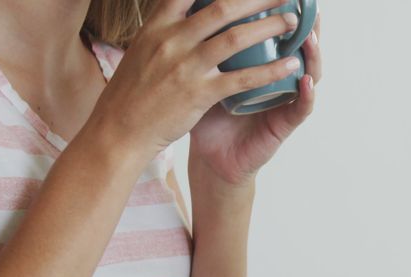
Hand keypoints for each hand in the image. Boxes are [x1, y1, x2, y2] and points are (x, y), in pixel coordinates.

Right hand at [84, 0, 300, 166]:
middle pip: (222, 7)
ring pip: (236, 38)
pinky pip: (242, 79)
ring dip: (269, 26)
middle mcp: (172, 40)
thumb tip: (184, 10)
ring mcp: (185, 67)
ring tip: (292, 21)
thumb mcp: (142, 49)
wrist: (118, 130)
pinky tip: (290, 65)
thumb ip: (166, 29)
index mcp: (157, 26)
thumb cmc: (132, 92)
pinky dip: (269, 70)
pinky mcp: (198, 94)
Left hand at [189, 14, 321, 186]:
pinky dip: (306, 95)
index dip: (285, 16)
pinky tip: (305, 80)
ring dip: (312, 56)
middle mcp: (279, 80)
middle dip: (309, 27)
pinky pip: (301, 108)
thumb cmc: (205, 114)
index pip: (280, 35)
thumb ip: (202, 46)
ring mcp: (285, 101)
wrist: (209, 156)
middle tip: (309, 7)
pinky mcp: (284, 125)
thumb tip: (189, 10)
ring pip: (310, 74)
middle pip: (301, 48)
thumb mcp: (204, 74)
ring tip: (310, 37)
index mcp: (262, 65)